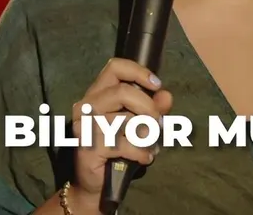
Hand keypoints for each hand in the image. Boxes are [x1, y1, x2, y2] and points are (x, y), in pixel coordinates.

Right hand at [68, 59, 172, 210]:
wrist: (95, 185)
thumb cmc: (117, 150)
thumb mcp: (138, 126)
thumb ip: (153, 108)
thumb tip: (167, 96)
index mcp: (97, 94)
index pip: (114, 67)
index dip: (138, 72)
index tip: (157, 85)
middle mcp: (86, 105)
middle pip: (123, 92)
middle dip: (148, 107)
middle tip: (159, 123)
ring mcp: (85, 126)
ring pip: (126, 120)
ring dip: (147, 135)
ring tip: (151, 145)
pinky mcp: (88, 146)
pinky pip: (124, 144)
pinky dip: (141, 153)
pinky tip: (145, 158)